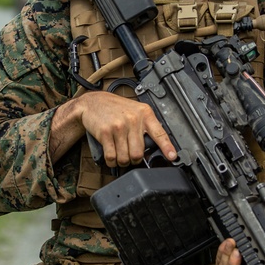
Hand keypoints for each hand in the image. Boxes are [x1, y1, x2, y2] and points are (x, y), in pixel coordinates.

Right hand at [51, 91, 176, 166]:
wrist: (93, 102)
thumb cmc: (116, 108)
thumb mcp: (135, 110)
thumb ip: (145, 126)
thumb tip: (153, 147)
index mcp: (144, 113)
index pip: (159, 133)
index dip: (167, 147)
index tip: (172, 157)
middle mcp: (133, 119)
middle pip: (139, 153)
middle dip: (134, 159)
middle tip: (130, 155)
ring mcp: (119, 126)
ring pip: (125, 157)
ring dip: (122, 161)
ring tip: (120, 155)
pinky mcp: (106, 133)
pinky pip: (112, 157)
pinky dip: (111, 161)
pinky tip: (111, 156)